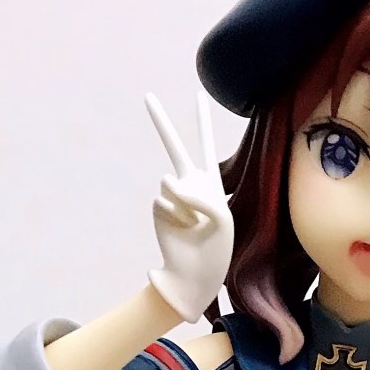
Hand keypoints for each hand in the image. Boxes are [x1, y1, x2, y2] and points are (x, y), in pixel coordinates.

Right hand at [145, 87, 233, 325]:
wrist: (195, 276)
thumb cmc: (216, 248)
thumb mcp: (221, 218)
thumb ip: (198, 193)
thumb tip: (167, 184)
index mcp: (211, 182)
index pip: (207, 146)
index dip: (202, 121)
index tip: (198, 94)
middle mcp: (189, 184)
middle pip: (176, 148)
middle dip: (162, 123)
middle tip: (148, 96)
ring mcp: (172, 196)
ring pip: (172, 182)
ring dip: (186, 204)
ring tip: (195, 224)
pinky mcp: (160, 208)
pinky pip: (165, 200)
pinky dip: (177, 216)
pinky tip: (183, 230)